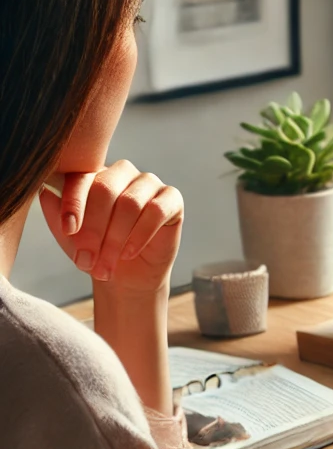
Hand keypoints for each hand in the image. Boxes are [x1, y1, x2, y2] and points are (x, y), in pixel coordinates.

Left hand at [40, 160, 182, 294]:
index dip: (74, 203)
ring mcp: (149, 183)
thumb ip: (56, 210)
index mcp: (94, 174)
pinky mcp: (172, 199)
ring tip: (106, 266)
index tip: (69, 231)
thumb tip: (44, 188)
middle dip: (94, 229)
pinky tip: (129, 253)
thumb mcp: (70, 234)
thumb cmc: (96, 250)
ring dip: (115, 239)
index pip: (82, 177)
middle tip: (86, 261)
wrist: (127, 276)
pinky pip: (156, 210)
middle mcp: (122, 173)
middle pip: (106, 189)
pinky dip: (140, 235)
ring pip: (130, 203)